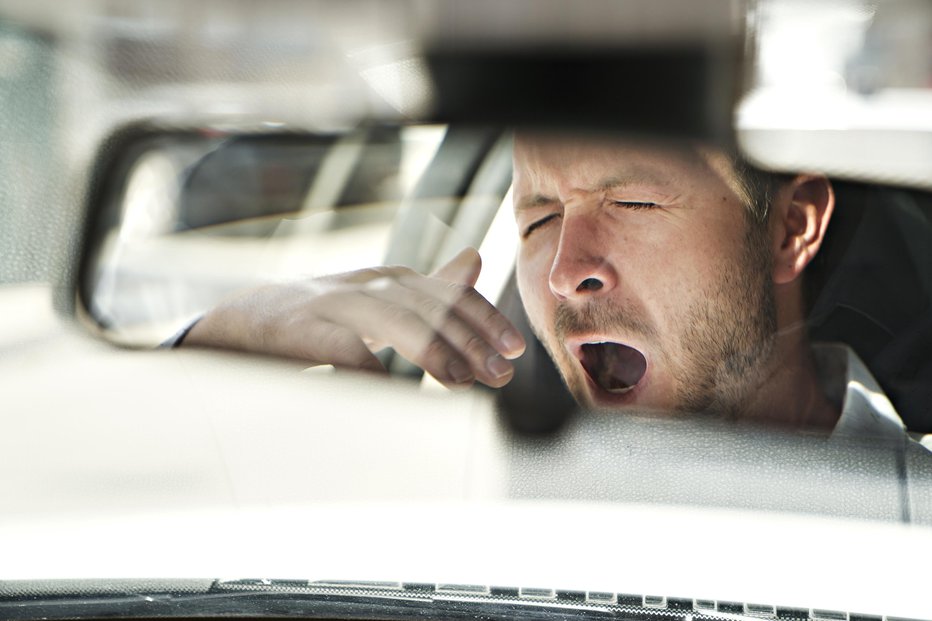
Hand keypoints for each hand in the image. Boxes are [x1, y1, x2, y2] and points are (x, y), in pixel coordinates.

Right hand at [182, 248, 525, 387]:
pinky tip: (393, 391)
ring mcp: (332, 305)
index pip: (446, 293)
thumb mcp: (379, 296)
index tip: (515, 349)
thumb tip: (475, 260)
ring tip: (462, 381)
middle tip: (499, 374)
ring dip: (433, 350)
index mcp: (387, 281)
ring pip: (392, 319)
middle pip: (428, 306)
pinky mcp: (300, 330)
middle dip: (470, 340)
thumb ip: (427, 286)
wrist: (245, 321)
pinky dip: (370, 368)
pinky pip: (341, 348)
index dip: (484, 319)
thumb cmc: (322, 316)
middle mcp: (365, 285)